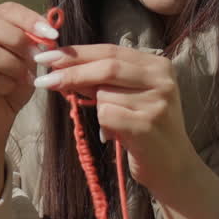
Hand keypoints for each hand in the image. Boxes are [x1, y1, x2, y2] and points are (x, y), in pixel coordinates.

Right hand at [0, 2, 55, 144]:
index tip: (51, 33)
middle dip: (19, 39)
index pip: (5, 9)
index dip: (29, 18)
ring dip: (14, 64)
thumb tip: (50, 25)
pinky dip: (8, 83)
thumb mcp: (28, 57)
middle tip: (37, 56)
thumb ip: (35, 39)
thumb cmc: (13, 83)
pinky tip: (12, 88)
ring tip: (24, 76)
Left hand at [33, 44, 198, 195]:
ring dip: (97, 109)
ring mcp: (157, 102)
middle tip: (44, 79)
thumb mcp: (127, 96)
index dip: (76, 52)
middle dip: (71, 72)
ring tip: (116, 124)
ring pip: (104, 95)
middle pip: (106, 67)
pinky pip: (107, 116)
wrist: (174, 168)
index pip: (109, 50)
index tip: (46, 55)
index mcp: (157, 65)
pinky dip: (104, 126)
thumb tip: (59, 64)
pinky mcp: (148, 125)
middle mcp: (162, 79)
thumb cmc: (144, 128)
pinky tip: (118, 136)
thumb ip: (100, 79)